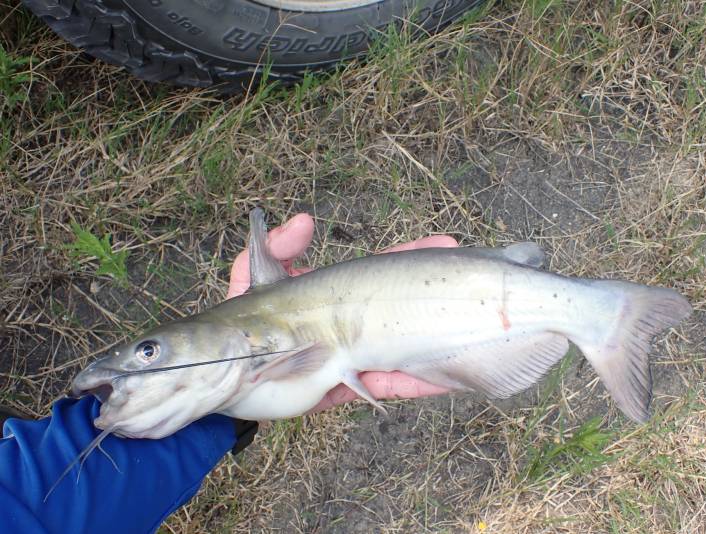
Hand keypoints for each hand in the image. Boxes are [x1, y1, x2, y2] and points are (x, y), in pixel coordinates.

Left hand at [227, 213, 454, 411]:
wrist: (227, 379)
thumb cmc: (242, 327)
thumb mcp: (253, 281)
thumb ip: (275, 250)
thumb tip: (304, 221)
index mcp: (336, 296)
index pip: (380, 273)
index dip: (409, 257)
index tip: (442, 243)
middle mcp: (351, 325)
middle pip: (401, 306)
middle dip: (436, 290)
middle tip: (469, 273)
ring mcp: (354, 358)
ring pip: (405, 345)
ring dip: (437, 334)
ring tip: (476, 321)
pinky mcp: (349, 389)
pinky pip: (389, 386)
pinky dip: (418, 382)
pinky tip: (446, 376)